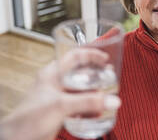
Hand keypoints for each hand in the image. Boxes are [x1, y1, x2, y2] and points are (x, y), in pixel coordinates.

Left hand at [0, 49, 120, 139]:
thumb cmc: (28, 119)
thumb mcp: (62, 105)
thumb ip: (88, 102)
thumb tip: (112, 99)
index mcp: (53, 74)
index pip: (74, 56)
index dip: (91, 54)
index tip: (105, 58)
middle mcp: (56, 83)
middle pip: (80, 73)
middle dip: (96, 76)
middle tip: (109, 77)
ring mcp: (58, 98)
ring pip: (81, 91)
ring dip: (94, 94)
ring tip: (106, 97)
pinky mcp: (60, 112)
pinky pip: (79, 106)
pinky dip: (89, 108)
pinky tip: (96, 113)